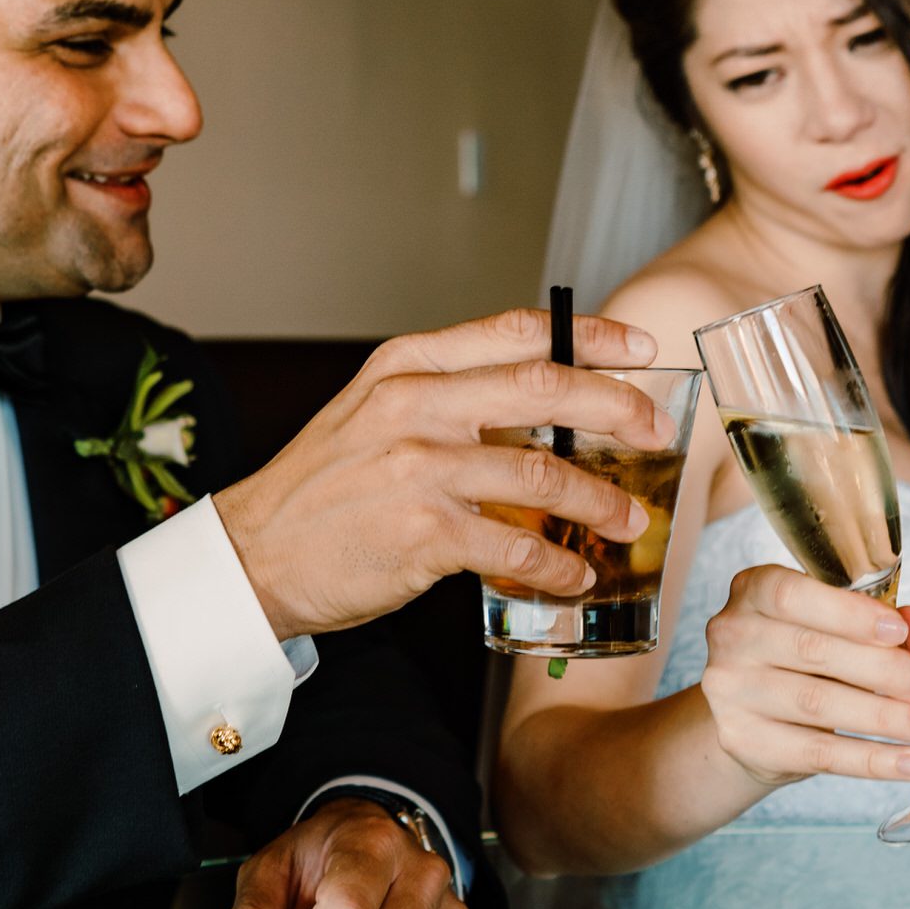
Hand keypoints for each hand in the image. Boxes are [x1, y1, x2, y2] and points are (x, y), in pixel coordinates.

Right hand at [214, 308, 674, 638]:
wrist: (251, 555)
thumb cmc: (321, 490)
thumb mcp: (371, 413)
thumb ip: (446, 398)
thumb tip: (539, 407)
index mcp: (406, 366)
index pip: (516, 332)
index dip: (590, 336)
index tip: (640, 346)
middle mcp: (414, 405)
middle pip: (545, 389)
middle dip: (617, 407)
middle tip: (657, 430)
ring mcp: (418, 468)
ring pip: (543, 473)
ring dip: (601, 501)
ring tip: (631, 521)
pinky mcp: (421, 533)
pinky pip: (516, 547)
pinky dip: (557, 565)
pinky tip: (574, 575)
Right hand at [696, 564, 909, 789]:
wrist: (753, 713)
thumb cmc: (803, 657)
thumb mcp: (842, 628)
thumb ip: (885, 622)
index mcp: (752, 590)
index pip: (791, 595)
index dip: (848, 613)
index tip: (901, 633)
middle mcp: (732, 635)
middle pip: (811, 650)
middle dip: (884, 671)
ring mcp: (730, 690)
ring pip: (816, 703)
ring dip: (885, 716)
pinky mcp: (742, 739)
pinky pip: (816, 753)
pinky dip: (870, 759)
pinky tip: (909, 761)